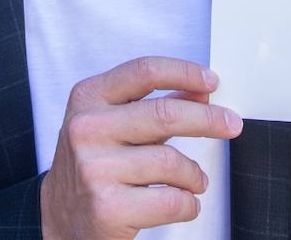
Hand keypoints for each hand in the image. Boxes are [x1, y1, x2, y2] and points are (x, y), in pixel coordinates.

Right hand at [40, 57, 242, 239]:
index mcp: (88, 98)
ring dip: (194, 176)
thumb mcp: (112, 124)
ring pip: (172, 162)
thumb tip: (200, 94)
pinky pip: (172, 200)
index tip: (211, 82)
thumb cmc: (93, 165)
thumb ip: (152, 107)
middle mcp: (86, 129)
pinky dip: (188, 204)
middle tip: (232, 125)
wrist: (58, 218)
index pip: (144, 72)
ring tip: (193, 181)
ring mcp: (94, 169)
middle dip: (209, 120)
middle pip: (165, 114)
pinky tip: (181, 203)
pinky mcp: (108, 208)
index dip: (184, 72)